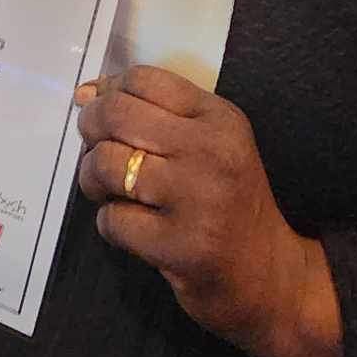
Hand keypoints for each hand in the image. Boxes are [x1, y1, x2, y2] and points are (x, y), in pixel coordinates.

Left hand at [76, 65, 342, 356]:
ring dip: (92, 178)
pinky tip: (132, 228)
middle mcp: (211, 151)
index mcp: (220, 118)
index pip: (145, 79)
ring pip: (106, 164)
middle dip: (90, 128)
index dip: (110, 91)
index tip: (105, 112)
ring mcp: (197, 200)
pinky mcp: (180, 246)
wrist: (270, 277)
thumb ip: (153, 114)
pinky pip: (113, 220)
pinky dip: (110, 223)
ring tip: (108, 190)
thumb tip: (85, 93)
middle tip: (96, 149)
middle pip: (117, 114)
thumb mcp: (210, 144)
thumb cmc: (230, 204)